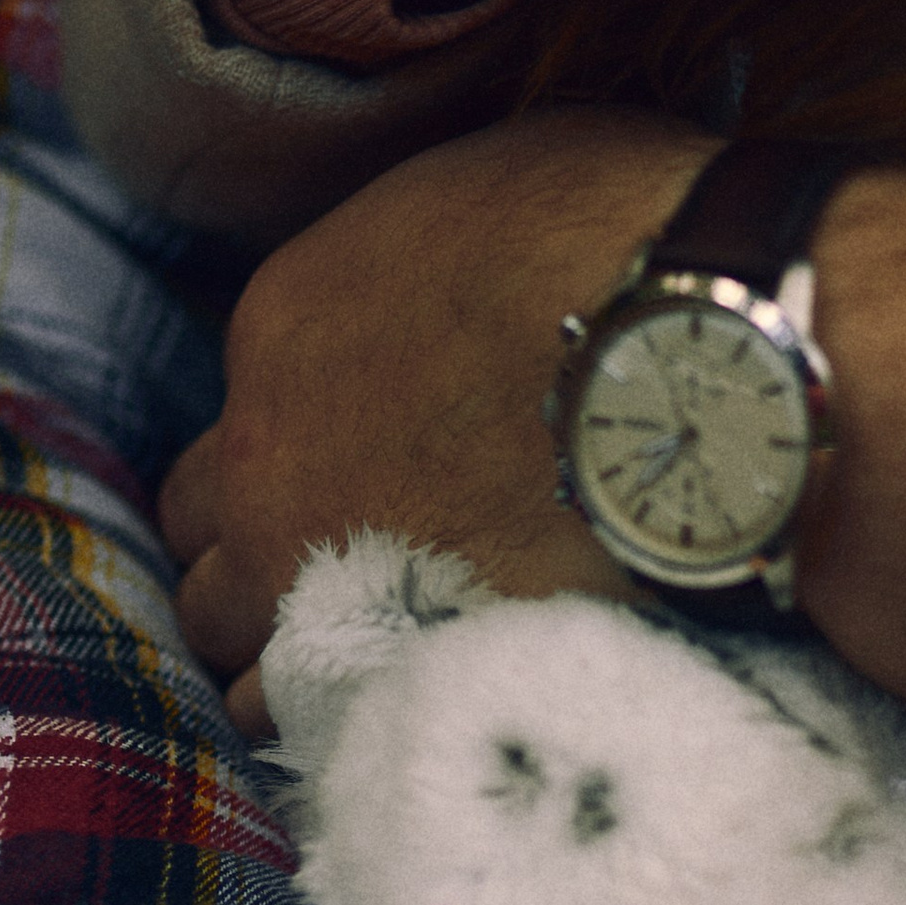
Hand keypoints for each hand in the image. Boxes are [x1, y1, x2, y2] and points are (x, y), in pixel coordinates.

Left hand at [164, 112, 905, 720]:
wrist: (698, 366)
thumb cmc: (622, 239)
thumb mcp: (499, 181)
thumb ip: (437, 253)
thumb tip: (468, 267)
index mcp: (281, 328)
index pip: (234, 423)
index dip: (290, 458)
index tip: (349, 479)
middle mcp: (266, 461)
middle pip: (207, 549)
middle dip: (257, 568)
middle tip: (338, 584)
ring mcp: (315, 578)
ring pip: (240, 655)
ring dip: (286, 660)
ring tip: (367, 668)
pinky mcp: (385, 665)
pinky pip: (321, 723)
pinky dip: (342, 723)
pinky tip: (396, 716)